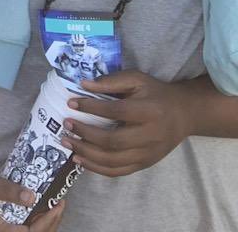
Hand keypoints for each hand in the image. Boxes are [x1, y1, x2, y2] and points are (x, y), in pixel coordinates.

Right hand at [0, 158, 64, 230]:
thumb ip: (11, 192)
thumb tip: (33, 198)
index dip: (47, 221)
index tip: (58, 205)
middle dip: (49, 222)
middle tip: (60, 204)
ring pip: (27, 230)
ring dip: (43, 220)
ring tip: (53, 204)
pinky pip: (21, 222)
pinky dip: (33, 215)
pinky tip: (39, 203)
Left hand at [62, 71, 191, 176]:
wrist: (185, 114)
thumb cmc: (156, 93)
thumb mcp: (137, 79)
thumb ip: (111, 81)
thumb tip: (83, 84)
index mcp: (149, 111)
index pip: (116, 112)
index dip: (92, 108)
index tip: (71, 103)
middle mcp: (150, 136)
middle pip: (113, 141)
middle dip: (85, 134)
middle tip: (66, 125)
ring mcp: (148, 154)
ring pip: (114, 161)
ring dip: (86, 154)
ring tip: (67, 142)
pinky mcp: (145, 164)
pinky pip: (118, 171)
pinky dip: (97, 168)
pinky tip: (80, 160)